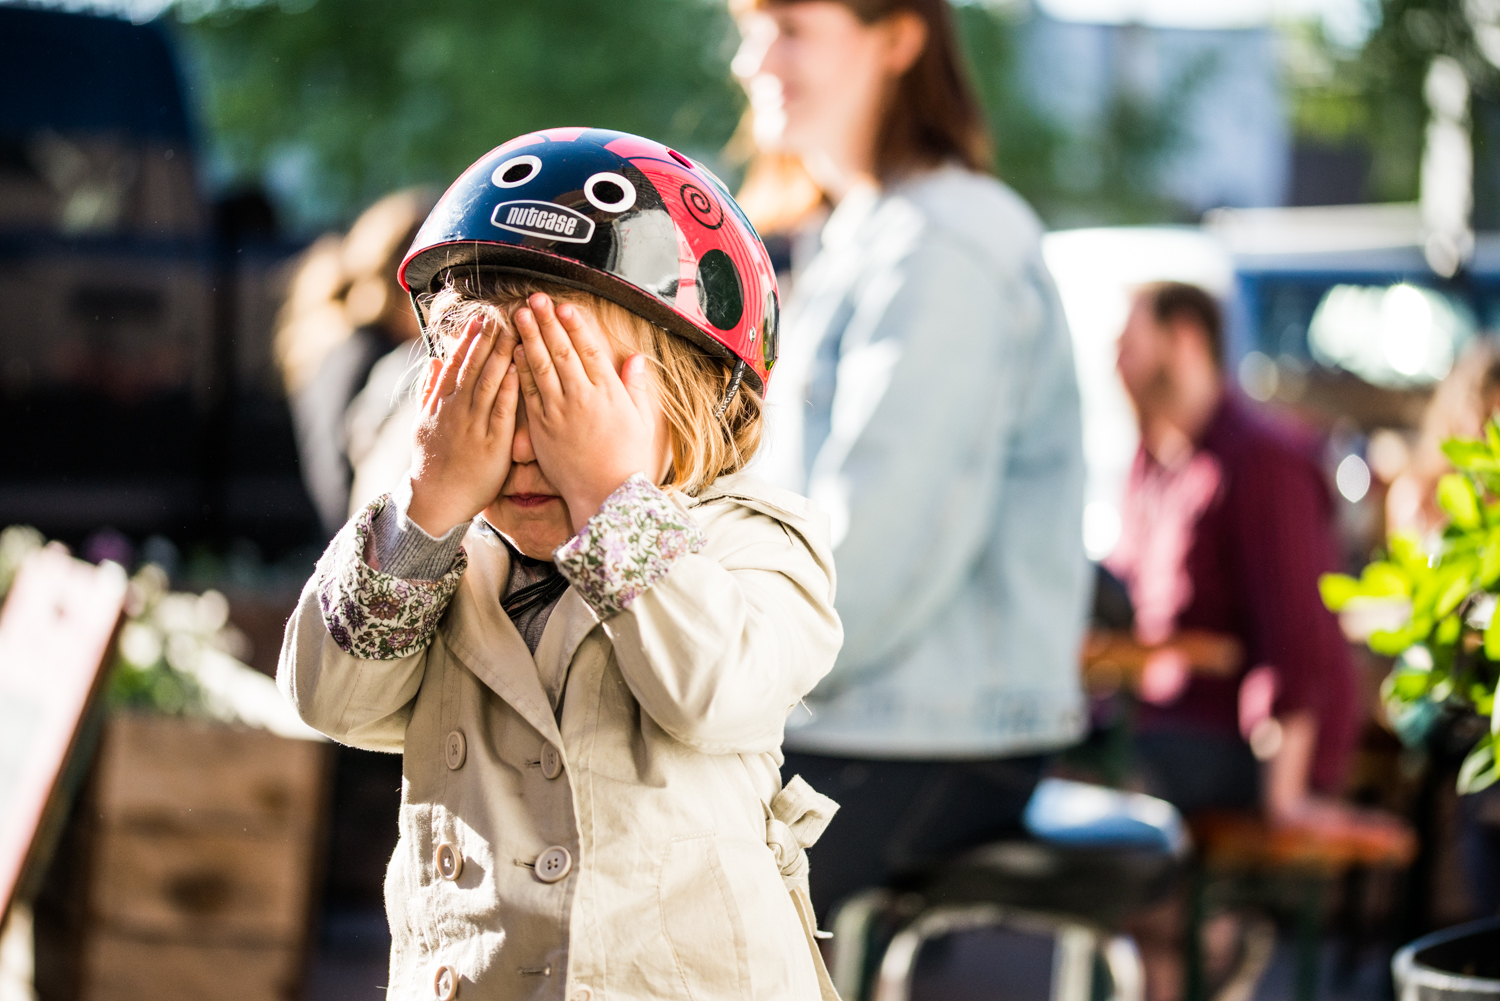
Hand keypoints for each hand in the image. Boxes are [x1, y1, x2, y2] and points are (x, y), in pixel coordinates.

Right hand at [406, 314, 520, 535]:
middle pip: (472, 367)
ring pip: (487, 383)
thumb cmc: (432, 462)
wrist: (436, 500)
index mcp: (440, 403)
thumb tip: (433, 360)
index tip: (481, 318)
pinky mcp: (491, 444)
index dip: (469, 339)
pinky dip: (509, 388)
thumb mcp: (422, 422)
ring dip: (500, 355)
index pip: (456, 364)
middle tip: (501, 313)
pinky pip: (501, 410)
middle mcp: (455, 410)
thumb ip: (429, 390)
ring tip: (513, 331)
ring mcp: (473, 426)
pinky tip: (519, 369)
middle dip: (487, 339)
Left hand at [511, 294, 661, 532]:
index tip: (565, 306)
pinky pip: (529, 393)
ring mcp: (560, 412)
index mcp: (609, 393)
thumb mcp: (642, 421)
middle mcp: (583, 397)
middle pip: (561, 351)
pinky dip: (520, 371)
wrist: (606, 495)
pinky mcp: (542, 429)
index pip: (589, 350)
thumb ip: (636, 388)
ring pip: (541, 367)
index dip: (576, 326)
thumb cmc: (627, 461)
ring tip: (519, 316)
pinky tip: (513, 352)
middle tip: (535, 299)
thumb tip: (637, 359)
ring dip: (529, 338)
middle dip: (547, 322)